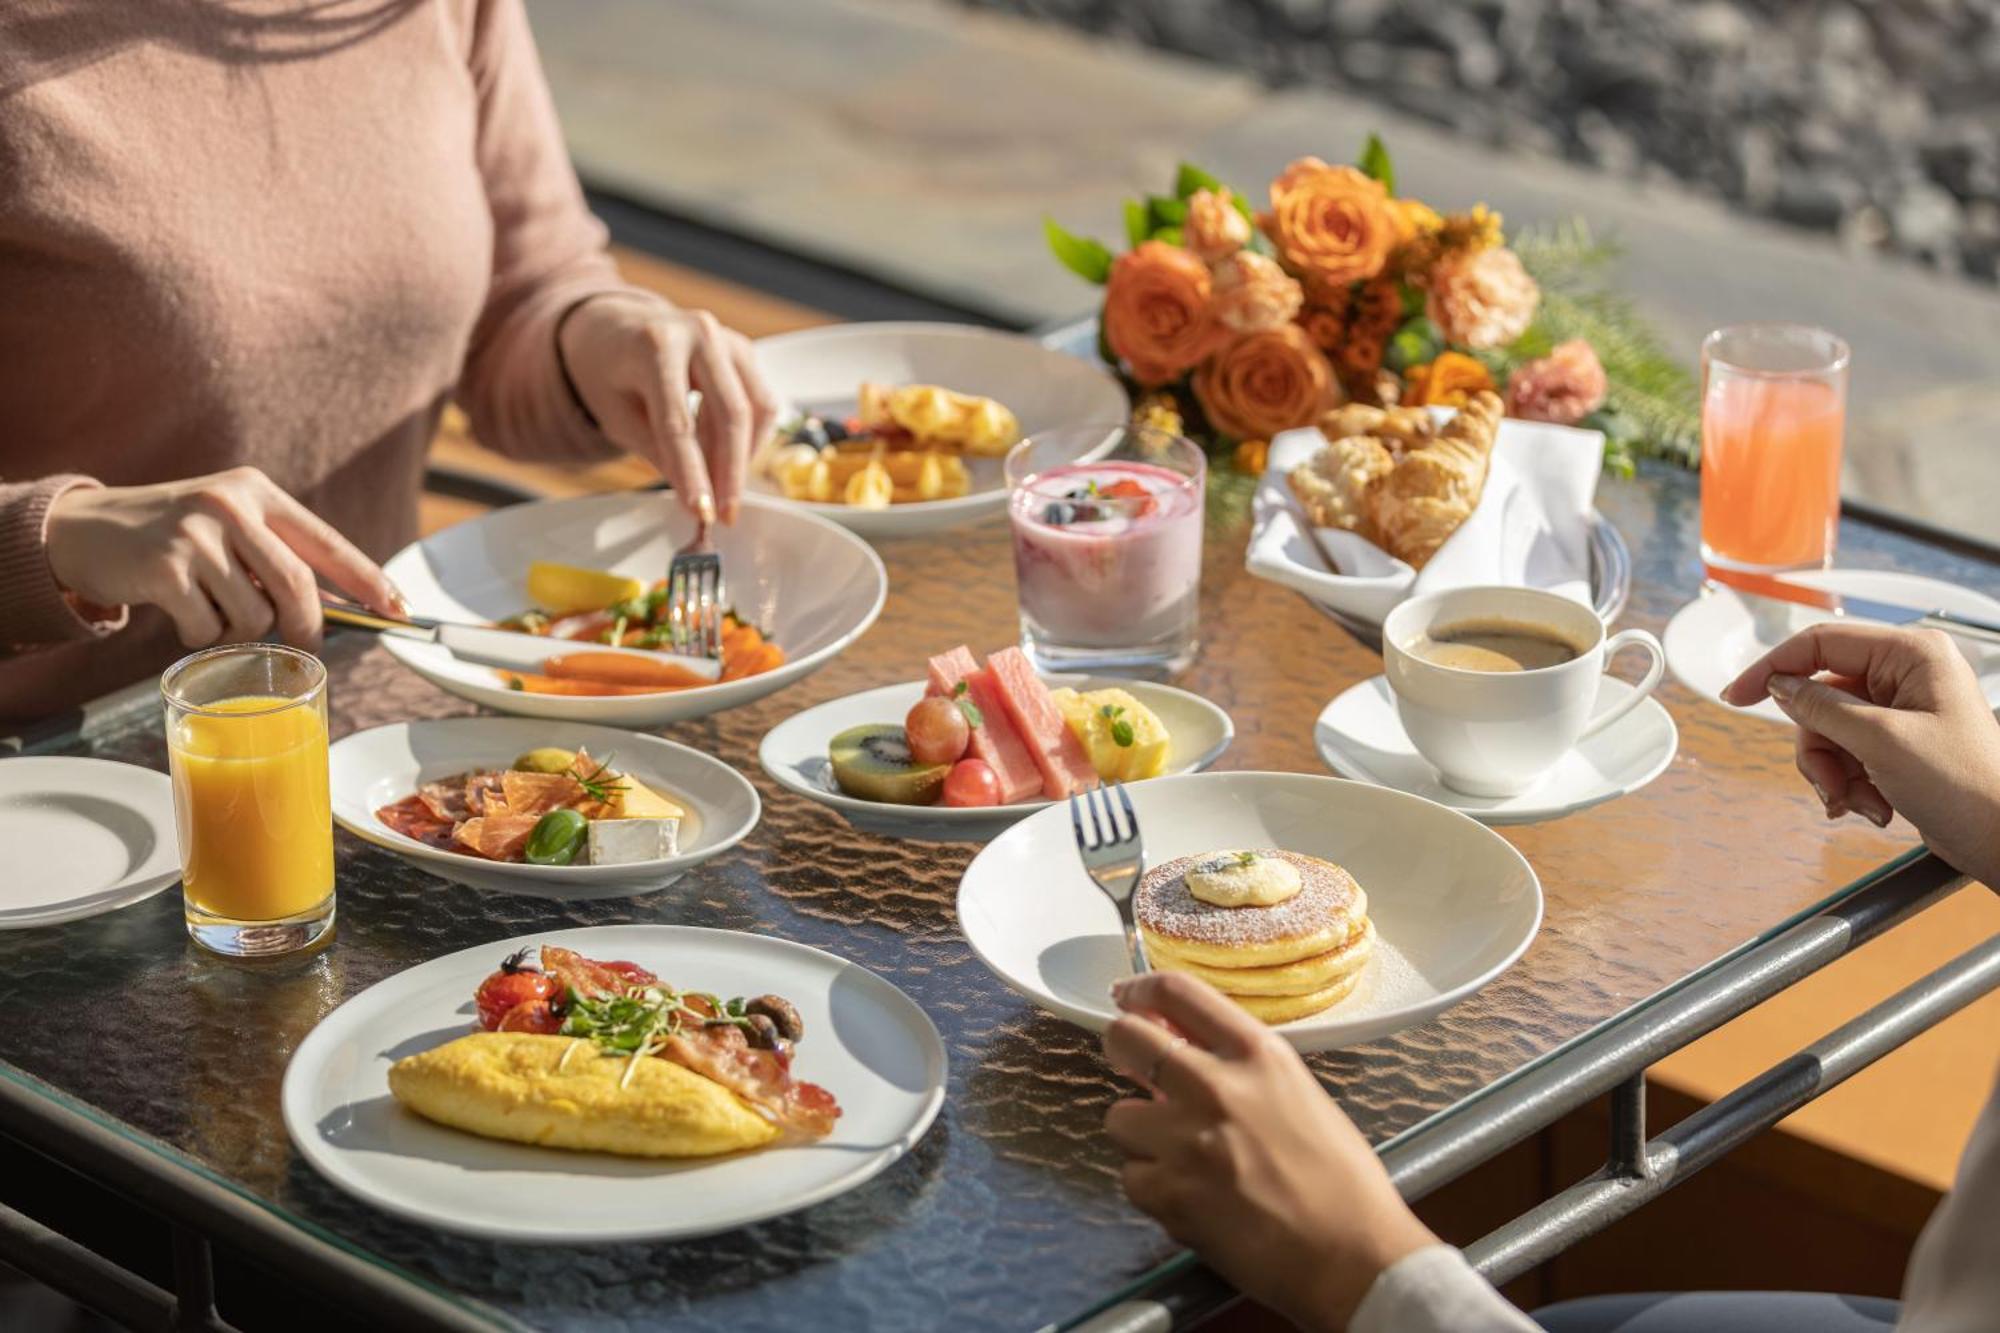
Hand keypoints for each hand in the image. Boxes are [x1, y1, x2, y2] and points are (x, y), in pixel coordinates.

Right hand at [45, 467, 401, 649]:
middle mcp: (229, 506)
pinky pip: (208, 629)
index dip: (367, 580)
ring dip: (239, 631)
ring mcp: (195, 536)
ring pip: (253, 616)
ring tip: (209, 608)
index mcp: (256, 493)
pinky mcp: (163, 569)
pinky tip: (177, 612)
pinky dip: (200, 635)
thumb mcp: (229, 525)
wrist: (82, 529)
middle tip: (303, 643)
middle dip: (306, 626)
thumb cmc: (171, 536)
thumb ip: (278, 555)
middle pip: (297, 586)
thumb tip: (345, 605)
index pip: (326, 542)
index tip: (398, 610)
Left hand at [558, 294, 779, 524]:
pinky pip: (760, 401)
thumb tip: (696, 498)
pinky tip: (724, 457)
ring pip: (755, 409)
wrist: (613, 328)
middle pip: (730, 413)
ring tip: (720, 488)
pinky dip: (748, 437)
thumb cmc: (608, 372)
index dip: (692, 473)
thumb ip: (658, 452)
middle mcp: (698, 333)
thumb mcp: (617, 416)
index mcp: (654, 345)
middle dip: (730, 472)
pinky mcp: (742, 350)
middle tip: (725, 514)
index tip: (702, 512)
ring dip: (743, 457)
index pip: (679, 422)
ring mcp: (726, 338)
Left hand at [1102, 971, 1436, 1332]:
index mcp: (1257, 1054)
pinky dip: (1152, 1187)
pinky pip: (1131, 1176)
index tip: (1129, 998)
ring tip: (1182, 1155)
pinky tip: (1191, 1196)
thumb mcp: (1297, 1092)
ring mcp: (1186, 1141)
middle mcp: (1215, 1086)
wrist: (1351, 1256)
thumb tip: (1182, 1045)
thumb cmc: (1340, 1180)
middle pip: (1125, 1037)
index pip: (1177, 990)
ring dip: (1141, 1134)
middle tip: (1134, 1068)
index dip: (1141, 990)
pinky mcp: (1169, 1194)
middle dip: (1122, 1050)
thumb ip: (1238, 1065)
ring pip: (1119, 1117)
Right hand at [1724, 623, 1999, 885]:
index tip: (1736, 696)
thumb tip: (1779, 686)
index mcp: (1910, 654)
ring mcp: (1901, 709)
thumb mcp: (1881, 740)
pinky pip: (1846, 752)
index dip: (1772, 669)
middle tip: (1830, 782)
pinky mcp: (1898, 742)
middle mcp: (1905, 674)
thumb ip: (1822, 707)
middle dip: (1817, 746)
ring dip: (1832, 771)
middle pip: (1819, 695)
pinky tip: (1870, 805)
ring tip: (1858, 801)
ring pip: (1827, 729)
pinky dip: (1848, 782)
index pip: (1820, 643)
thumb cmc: (1967, 784)